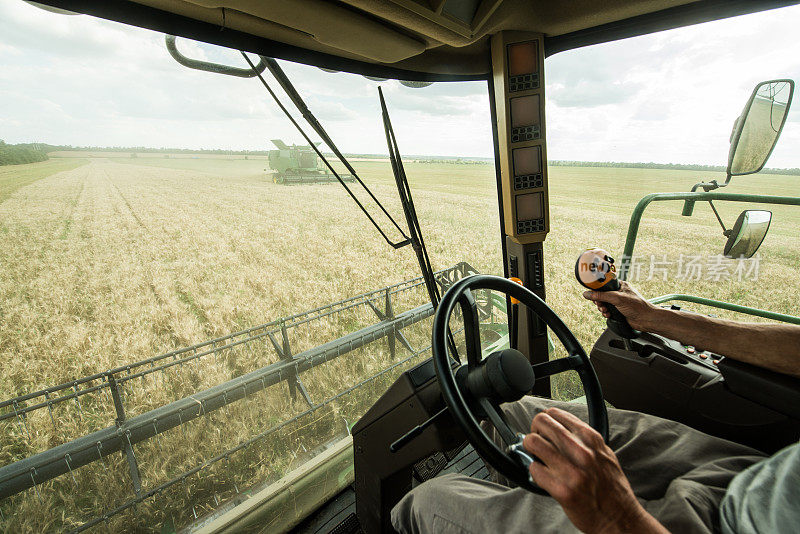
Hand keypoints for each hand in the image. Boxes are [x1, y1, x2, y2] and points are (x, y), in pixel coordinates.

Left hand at [523, 408, 667, 533]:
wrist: (619, 518)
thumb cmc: (611, 488)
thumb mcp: (603, 453)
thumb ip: (583, 439)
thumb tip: (558, 428)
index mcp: (591, 439)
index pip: (555, 413)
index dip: (545, 421)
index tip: (544, 430)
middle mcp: (581, 451)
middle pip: (541, 422)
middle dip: (534, 431)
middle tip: (537, 443)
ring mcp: (571, 471)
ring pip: (533, 442)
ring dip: (530, 449)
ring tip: (537, 458)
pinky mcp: (562, 490)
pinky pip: (534, 469)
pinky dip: (535, 472)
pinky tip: (544, 476)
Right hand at [582, 281, 655, 330]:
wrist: (645, 319)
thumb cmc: (637, 306)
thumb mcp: (617, 298)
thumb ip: (601, 296)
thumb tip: (587, 294)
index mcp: (620, 285)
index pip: (604, 284)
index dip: (597, 289)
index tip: (592, 293)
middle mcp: (619, 293)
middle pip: (602, 295)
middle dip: (599, 301)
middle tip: (600, 304)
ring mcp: (618, 302)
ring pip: (604, 304)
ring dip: (602, 308)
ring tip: (606, 310)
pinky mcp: (618, 310)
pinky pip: (607, 310)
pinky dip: (606, 313)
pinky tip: (609, 315)